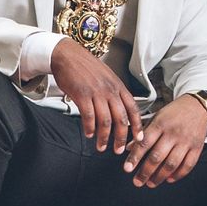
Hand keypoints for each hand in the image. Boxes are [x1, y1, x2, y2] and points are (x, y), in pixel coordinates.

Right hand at [50, 39, 144, 153]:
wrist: (68, 55)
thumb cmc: (85, 67)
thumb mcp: (106, 77)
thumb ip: (114, 92)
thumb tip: (120, 110)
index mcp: (118, 86)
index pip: (133, 108)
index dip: (137, 126)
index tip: (138, 139)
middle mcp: (110, 90)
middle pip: (121, 118)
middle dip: (121, 137)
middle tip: (118, 149)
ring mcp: (96, 92)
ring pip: (105, 120)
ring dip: (104, 137)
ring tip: (101, 146)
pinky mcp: (82, 95)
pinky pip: (89, 116)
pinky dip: (89, 128)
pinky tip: (88, 134)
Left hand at [123, 95, 206, 187]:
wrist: (197, 106)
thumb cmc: (174, 112)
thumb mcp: (156, 117)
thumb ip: (143, 133)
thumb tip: (129, 148)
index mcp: (160, 124)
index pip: (145, 143)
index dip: (135, 157)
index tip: (127, 168)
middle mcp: (173, 133)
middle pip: (157, 157)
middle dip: (145, 172)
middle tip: (137, 182)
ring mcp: (186, 141)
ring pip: (172, 164)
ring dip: (160, 176)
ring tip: (151, 183)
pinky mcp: (197, 147)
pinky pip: (188, 165)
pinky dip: (178, 175)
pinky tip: (169, 179)